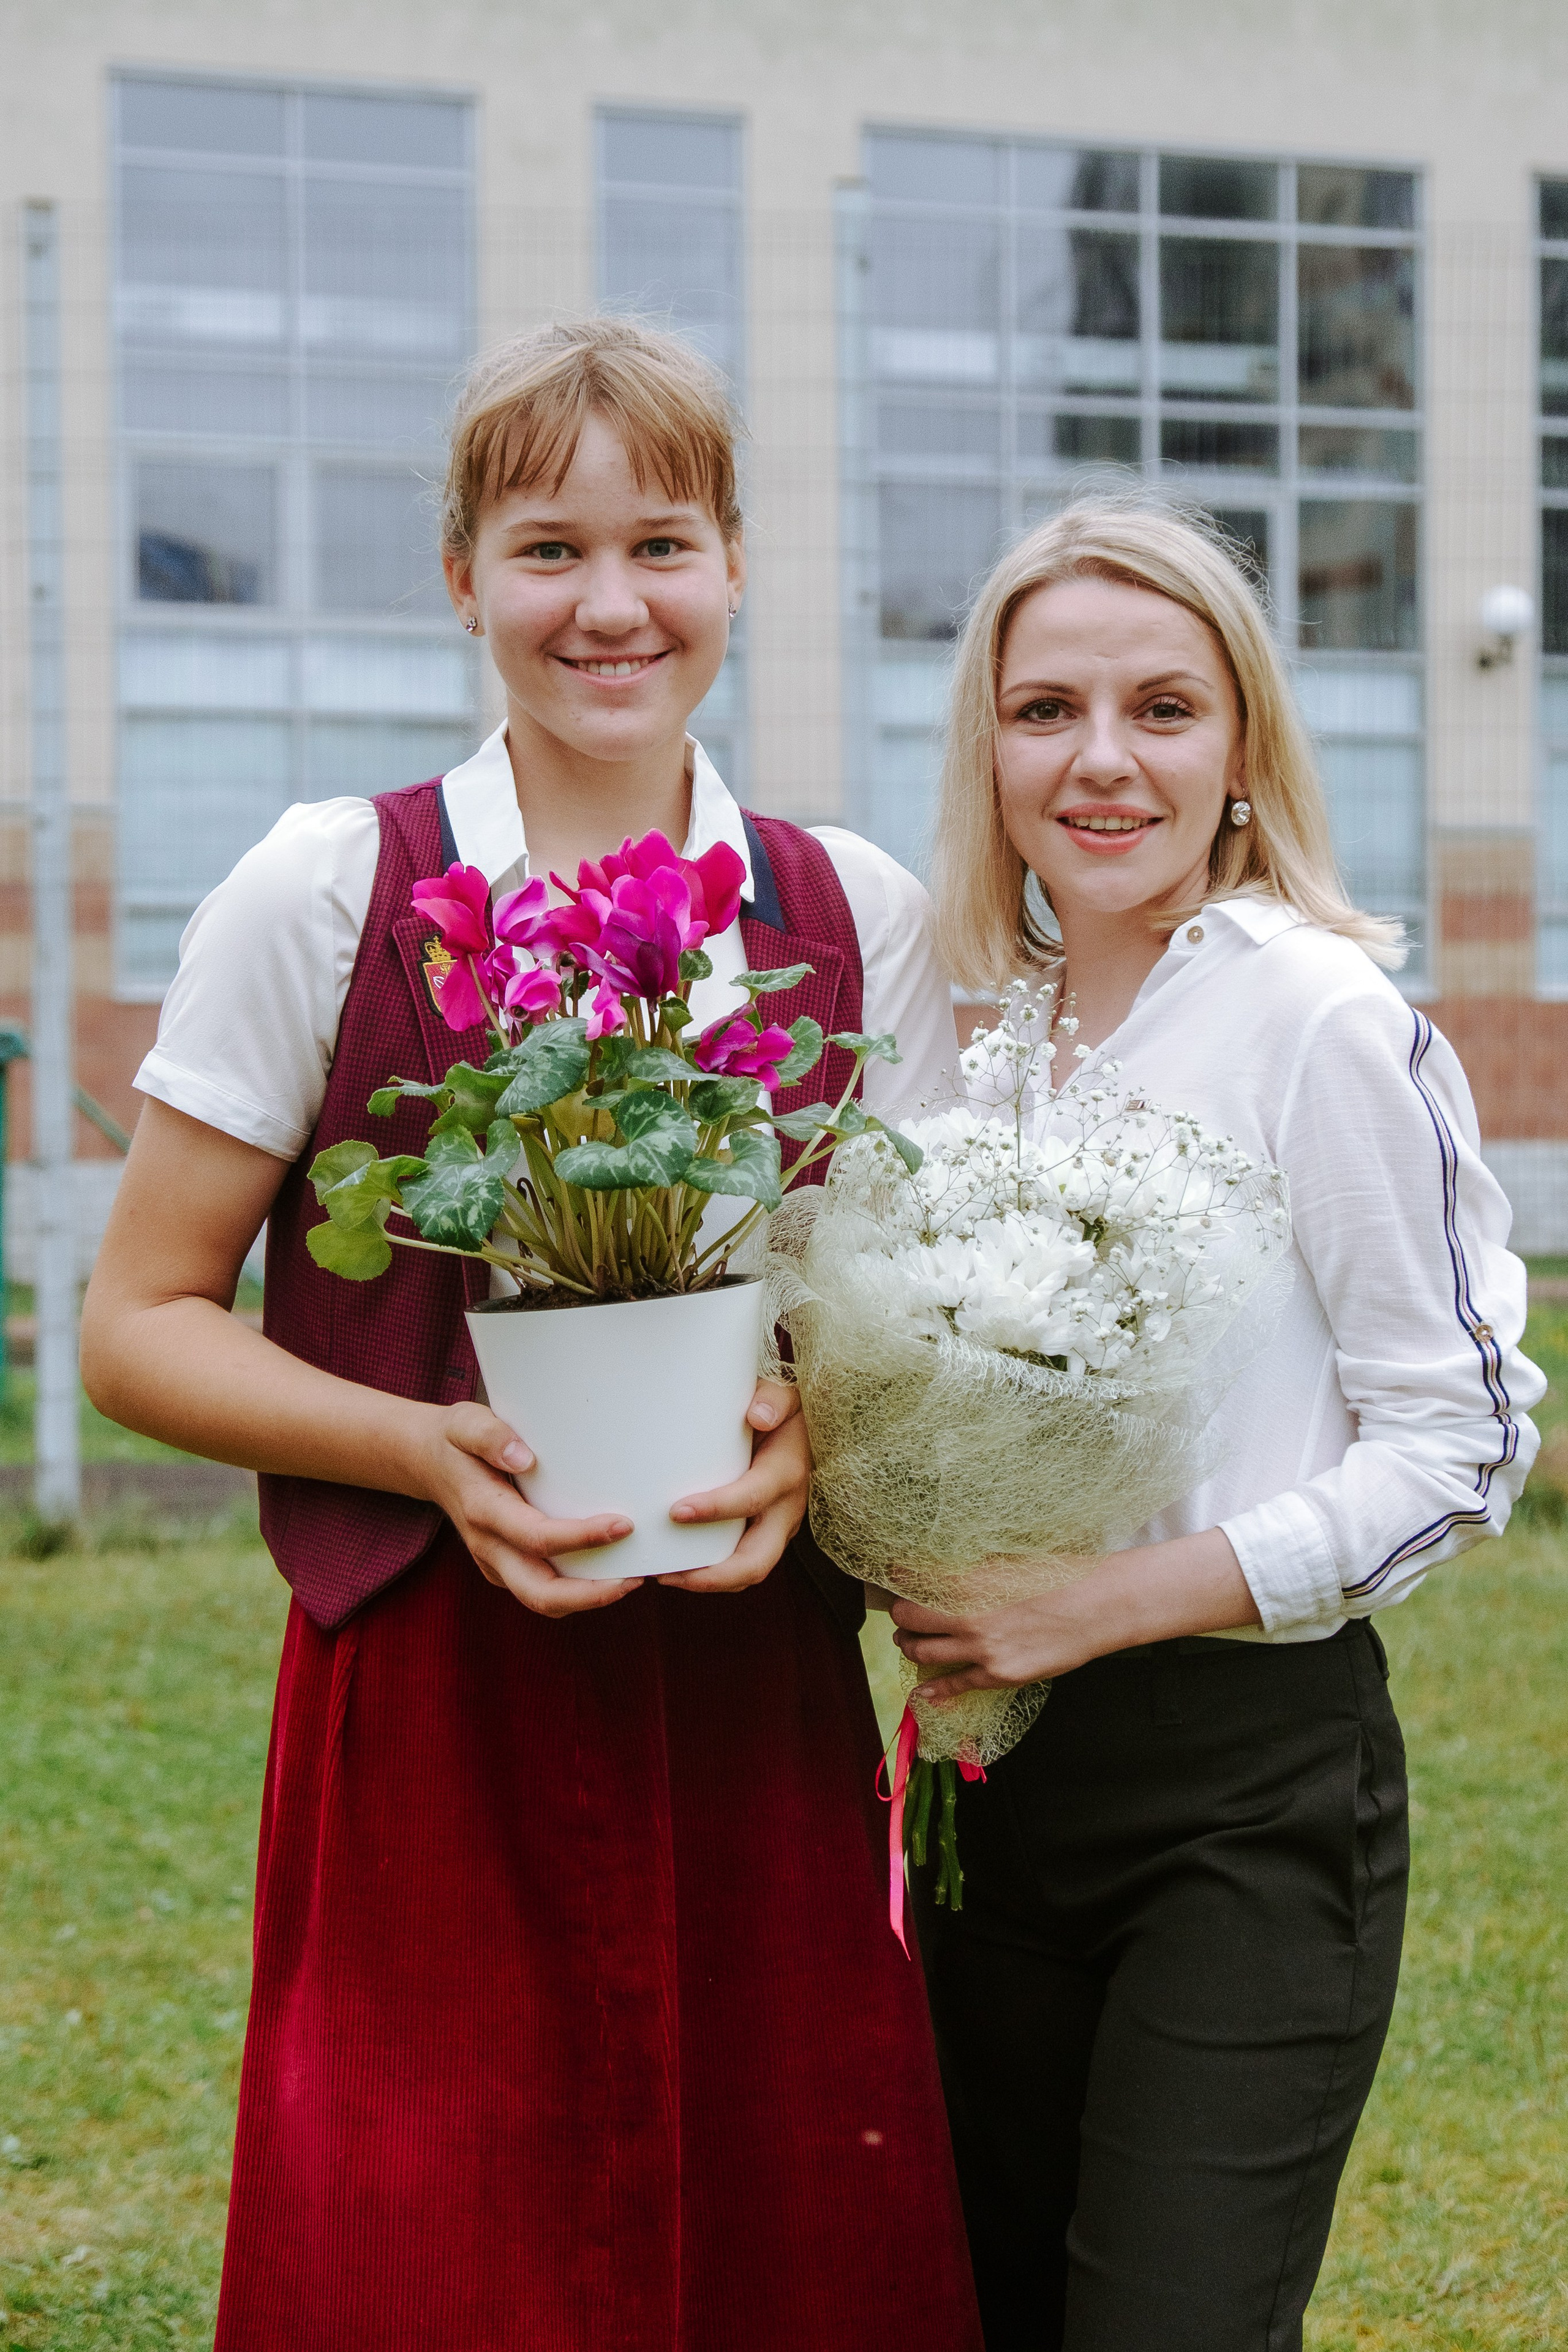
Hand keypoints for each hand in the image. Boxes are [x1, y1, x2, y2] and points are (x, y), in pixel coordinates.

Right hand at [414, 1400, 643, 1617]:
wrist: (426, 1462)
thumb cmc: (455, 1439)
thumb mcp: (464, 1422)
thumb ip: (489, 1435)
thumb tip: (522, 1458)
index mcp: (483, 1511)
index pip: (537, 1537)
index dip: (582, 1537)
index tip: (624, 1525)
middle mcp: (488, 1546)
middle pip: (540, 1593)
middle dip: (592, 1593)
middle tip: (638, 1576)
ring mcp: (495, 1562)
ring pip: (543, 1600)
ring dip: (589, 1598)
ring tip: (633, 1577)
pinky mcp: (505, 1567)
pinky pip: (542, 1590)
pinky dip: (577, 1590)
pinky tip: (609, 1570)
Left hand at [658, 1379, 808, 1592]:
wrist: (807, 1428)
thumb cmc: (784, 1411)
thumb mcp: (784, 1395)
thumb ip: (772, 1399)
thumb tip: (757, 1416)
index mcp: (787, 1472)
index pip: (752, 1498)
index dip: (716, 1508)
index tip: (676, 1511)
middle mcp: (787, 1509)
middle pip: (757, 1561)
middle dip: (712, 1575)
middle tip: (666, 1573)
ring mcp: (779, 1528)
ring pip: (749, 1572)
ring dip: (708, 1581)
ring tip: (664, 1576)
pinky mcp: (766, 1534)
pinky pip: (743, 1566)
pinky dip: (714, 1575)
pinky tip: (679, 1567)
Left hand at [891, 1530, 1260, 1699]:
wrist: (1093, 1607)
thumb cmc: (1057, 1575)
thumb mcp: (1008, 1562)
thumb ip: (973, 1570)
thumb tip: (944, 1570)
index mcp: (967, 1580)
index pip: (912, 1579)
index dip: (897, 1578)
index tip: (892, 1576)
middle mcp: (966, 1614)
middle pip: (909, 1617)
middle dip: (900, 1615)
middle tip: (899, 1612)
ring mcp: (980, 1648)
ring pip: (923, 1652)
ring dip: (910, 1646)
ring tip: (907, 1641)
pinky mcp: (997, 1674)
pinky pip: (954, 1685)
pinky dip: (934, 1690)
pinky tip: (922, 1693)